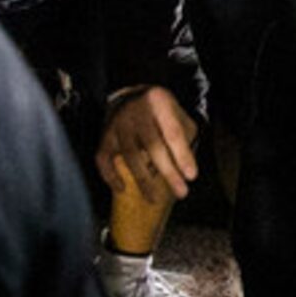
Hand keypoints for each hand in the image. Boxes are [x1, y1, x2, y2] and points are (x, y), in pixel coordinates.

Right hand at [98, 85, 200, 201]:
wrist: (130, 97)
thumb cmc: (161, 114)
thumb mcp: (179, 117)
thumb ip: (185, 139)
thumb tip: (185, 172)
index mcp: (159, 101)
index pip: (173, 132)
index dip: (182, 155)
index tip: (191, 177)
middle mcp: (136, 110)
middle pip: (152, 145)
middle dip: (168, 172)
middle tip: (181, 193)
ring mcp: (117, 123)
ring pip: (129, 154)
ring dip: (143, 180)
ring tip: (154, 199)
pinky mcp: (104, 135)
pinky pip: (103, 159)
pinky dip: (110, 176)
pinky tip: (122, 189)